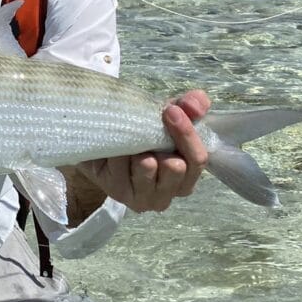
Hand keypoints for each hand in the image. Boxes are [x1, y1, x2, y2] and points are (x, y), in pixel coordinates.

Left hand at [80, 89, 210, 212]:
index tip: (171, 110)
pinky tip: (115, 147)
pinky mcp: (121, 194)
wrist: (104, 141)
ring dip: (138, 146)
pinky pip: (121, 166)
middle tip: (145, 122)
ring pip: (147, 166)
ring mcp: (146, 197)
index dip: (187, 134)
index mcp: (188, 174)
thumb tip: (195, 104)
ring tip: (130, 139)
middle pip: (176, 167)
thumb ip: (191, 106)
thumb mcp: (169, 113)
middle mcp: (170, 192)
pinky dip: (118, 149)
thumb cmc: (144, 130)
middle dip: (161, 139)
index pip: (197, 159)